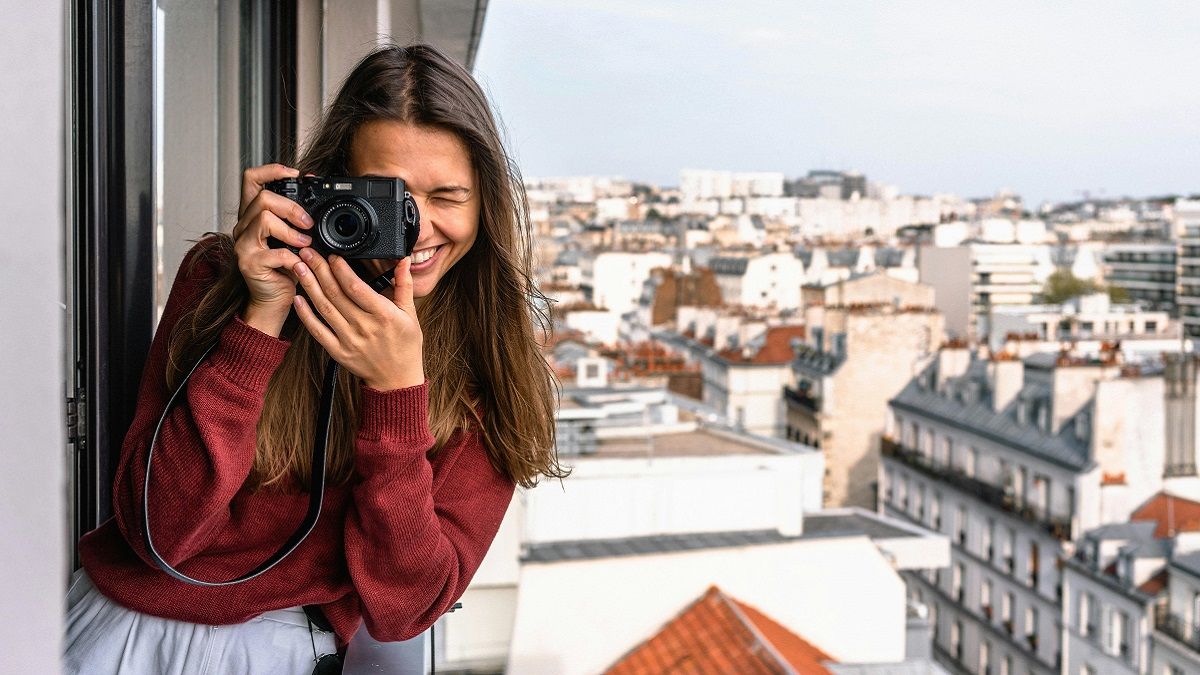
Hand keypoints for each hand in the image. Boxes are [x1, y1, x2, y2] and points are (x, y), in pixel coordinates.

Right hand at [231, 164, 314, 334]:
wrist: (273, 301)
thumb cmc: (285, 269)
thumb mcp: (293, 239)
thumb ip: (298, 219)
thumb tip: (317, 195)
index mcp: (253, 216)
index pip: (251, 179)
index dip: (272, 170)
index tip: (295, 173)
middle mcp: (243, 227)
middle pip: (262, 198)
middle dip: (291, 207)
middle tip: (308, 224)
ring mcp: (243, 245)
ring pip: (264, 219)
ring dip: (291, 232)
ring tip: (305, 245)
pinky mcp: (249, 263)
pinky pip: (273, 252)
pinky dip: (292, 258)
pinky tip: (299, 264)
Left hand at [291, 250, 424, 390]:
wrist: (397, 379)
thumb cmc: (405, 346)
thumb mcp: (410, 314)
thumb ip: (404, 285)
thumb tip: (403, 261)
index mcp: (383, 315)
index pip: (357, 287)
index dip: (341, 270)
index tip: (333, 255)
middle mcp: (364, 327)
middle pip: (336, 294)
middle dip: (320, 270)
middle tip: (308, 253)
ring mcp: (349, 340)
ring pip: (325, 308)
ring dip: (309, 286)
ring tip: (299, 268)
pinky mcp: (338, 352)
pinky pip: (318, 331)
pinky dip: (306, 315)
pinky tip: (298, 299)